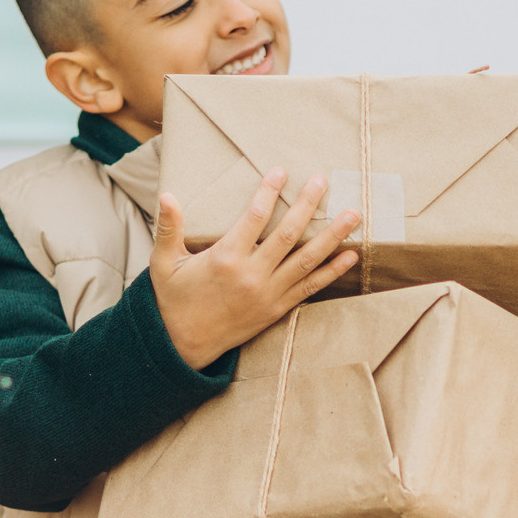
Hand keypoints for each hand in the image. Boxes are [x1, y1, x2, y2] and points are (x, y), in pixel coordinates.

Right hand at [151, 169, 361, 369]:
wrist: (181, 345)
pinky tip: (350, 255)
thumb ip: (168, 228)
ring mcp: (267, 294)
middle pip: (288, 235)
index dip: (268, 193)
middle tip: (323, 181)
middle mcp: (251, 275)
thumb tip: (166, 195)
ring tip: (353, 215)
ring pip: (306, 260)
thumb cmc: (173, 300)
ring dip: (332, 236)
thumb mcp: (164, 264)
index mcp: (224, 258)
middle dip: (308, 206)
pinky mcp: (276, 309)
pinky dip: (332, 271)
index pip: (253, 218)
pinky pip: (310, 287)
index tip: (281, 172)